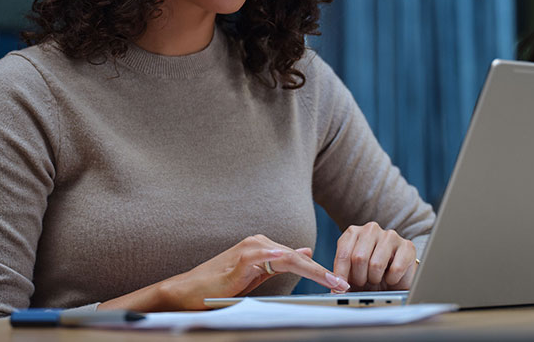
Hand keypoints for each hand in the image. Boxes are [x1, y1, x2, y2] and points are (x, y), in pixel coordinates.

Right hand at [155, 235, 349, 309]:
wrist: (188, 291)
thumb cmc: (219, 286)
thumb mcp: (255, 275)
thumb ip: (278, 264)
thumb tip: (304, 252)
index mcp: (262, 247)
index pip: (297, 257)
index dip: (320, 270)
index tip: (341, 282)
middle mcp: (258, 242)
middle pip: (298, 257)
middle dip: (323, 272)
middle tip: (345, 285)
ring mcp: (250, 248)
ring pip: (290, 258)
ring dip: (315, 271)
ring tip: (334, 283)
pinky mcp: (243, 259)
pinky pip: (271, 260)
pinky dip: (288, 263)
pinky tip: (304, 265)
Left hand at [333, 222, 415, 290]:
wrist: (394, 278)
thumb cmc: (369, 274)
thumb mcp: (350, 274)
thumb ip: (340, 278)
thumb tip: (335, 288)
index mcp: (353, 233)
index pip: (343, 253)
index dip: (341, 275)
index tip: (340, 288)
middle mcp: (371, 229)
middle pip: (358, 258)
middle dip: (359, 278)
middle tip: (364, 282)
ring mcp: (390, 236)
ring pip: (376, 264)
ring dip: (375, 279)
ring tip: (377, 278)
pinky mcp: (408, 246)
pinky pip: (396, 269)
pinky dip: (392, 280)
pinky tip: (391, 277)